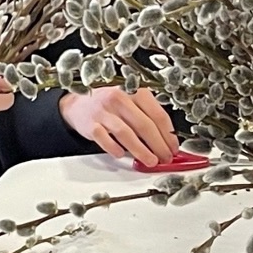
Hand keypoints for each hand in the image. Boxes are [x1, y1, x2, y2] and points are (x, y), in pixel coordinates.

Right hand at [61, 86, 176, 166]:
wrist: (79, 104)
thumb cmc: (110, 105)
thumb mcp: (131, 103)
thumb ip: (148, 117)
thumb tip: (166, 141)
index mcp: (134, 91)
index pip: (158, 114)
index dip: (168, 134)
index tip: (173, 148)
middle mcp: (119, 98)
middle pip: (144, 125)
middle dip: (158, 145)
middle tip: (165, 158)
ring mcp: (104, 111)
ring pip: (126, 134)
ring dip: (141, 151)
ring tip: (151, 161)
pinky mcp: (90, 124)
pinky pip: (105, 139)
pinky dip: (115, 149)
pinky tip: (122, 155)